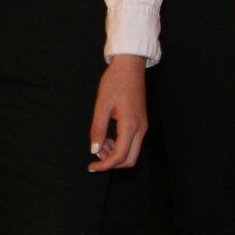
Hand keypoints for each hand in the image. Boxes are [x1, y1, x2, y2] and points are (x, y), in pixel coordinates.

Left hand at [88, 55, 147, 171]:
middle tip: (95, 153)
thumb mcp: (101, 104)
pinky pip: (133, 143)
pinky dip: (120, 146)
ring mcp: (143, 126)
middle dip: (112, 162)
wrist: (130, 66)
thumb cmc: (115, 81)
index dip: (105, 165)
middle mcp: (141, 129)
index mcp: (131, 125)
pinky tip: (108, 137)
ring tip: (100, 142)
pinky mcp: (141, 123)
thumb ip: (98, 129)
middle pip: (130, 160)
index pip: (120, 156)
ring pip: (132, 152)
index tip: (91, 167)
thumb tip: (94, 150)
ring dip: (115, 154)